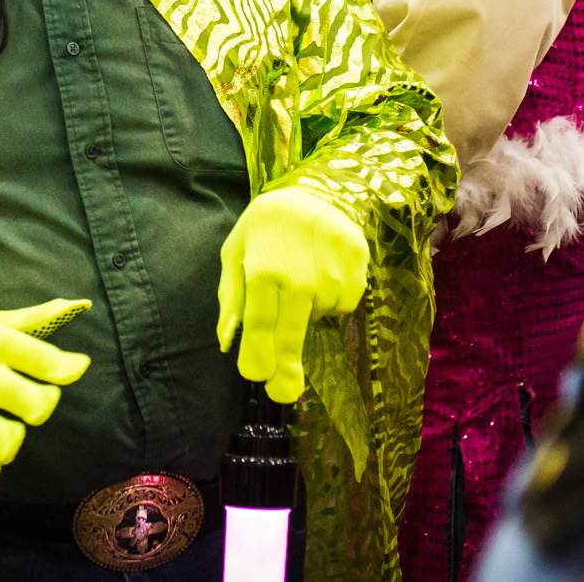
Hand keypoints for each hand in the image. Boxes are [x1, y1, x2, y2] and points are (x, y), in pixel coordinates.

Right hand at [0, 299, 90, 494]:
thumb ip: (31, 319)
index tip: (74, 370)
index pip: (39, 356)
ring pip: (0, 438)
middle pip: (25, 401)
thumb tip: (80, 305)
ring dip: (11, 442)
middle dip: (40, 408)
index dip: (63, 367)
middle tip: (37, 407)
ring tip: (6, 436)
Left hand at [216, 188, 368, 401]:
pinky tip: (323, 272)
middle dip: (286, 371)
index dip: (258, 359)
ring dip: (308, 314)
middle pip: (291, 338)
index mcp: (263, 272)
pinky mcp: (357, 272)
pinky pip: (343, 304)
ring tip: (301, 277)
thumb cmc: (266, 225)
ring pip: (319, 319)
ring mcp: (333, 277)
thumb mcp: (236, 251)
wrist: (316, 189)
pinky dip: (332, 299)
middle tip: (283, 393)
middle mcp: (300, 279)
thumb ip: (231, 297)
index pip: (260, 328)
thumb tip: (226, 341)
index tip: (257, 378)